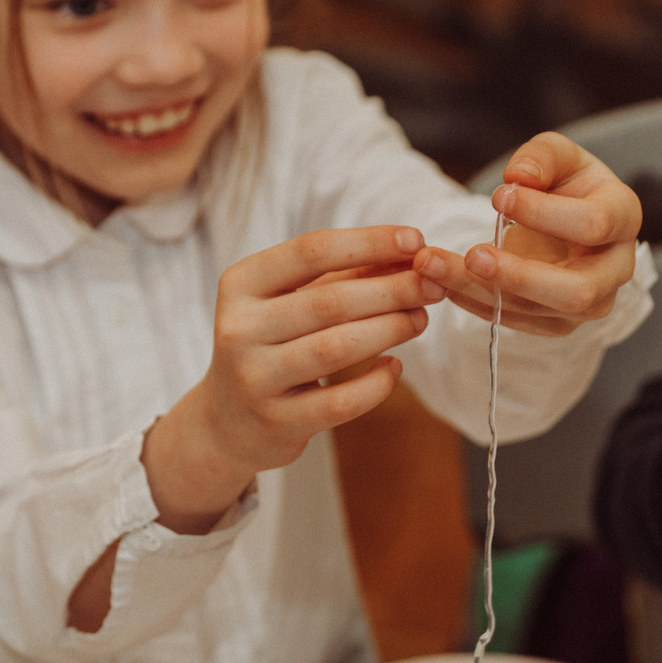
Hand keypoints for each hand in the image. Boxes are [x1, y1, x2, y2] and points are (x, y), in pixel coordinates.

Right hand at [141, 225, 440, 531]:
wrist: (228, 422)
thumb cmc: (272, 346)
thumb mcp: (290, 302)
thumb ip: (341, 277)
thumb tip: (409, 250)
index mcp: (240, 284)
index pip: (311, 251)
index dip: (368, 242)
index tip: (415, 240)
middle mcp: (239, 328)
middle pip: (330, 300)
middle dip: (392, 289)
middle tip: (433, 285)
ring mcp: (254, 378)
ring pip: (336, 348)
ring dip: (390, 329)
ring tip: (421, 319)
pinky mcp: (276, 422)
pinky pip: (341, 401)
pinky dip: (377, 383)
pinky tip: (395, 368)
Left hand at [417, 133, 641, 336]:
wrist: (567, 219)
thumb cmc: (565, 183)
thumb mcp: (558, 155)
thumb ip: (540, 156)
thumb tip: (518, 178)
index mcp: (623, 216)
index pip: (593, 224)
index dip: (545, 213)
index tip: (499, 195)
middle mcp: (616, 269)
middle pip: (576, 290)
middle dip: (519, 275)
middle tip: (472, 254)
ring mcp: (590, 303)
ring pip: (538, 311)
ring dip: (480, 291)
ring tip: (432, 266)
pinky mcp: (558, 323)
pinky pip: (516, 321)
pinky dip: (474, 303)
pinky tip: (442, 281)